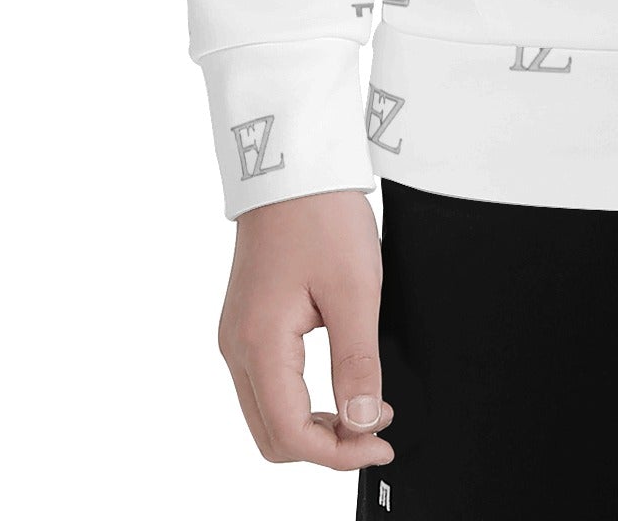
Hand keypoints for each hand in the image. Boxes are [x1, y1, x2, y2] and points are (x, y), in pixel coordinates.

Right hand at [217, 188, 394, 469]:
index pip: (290, 434)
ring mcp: (237, 336)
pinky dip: (301, 400)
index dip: (338, 453)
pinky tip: (338, 386)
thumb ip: (357, 362)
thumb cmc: (322, 215)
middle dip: (325, 446)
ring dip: (314, 425)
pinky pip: (267, 386)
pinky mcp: (246, 324)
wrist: (294, 165)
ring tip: (365, 409)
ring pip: (267, 415)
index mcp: (258, 343)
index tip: (380, 442)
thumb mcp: (355, 290)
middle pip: (272, 436)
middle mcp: (236, 347)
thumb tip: (361, 421)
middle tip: (375, 432)